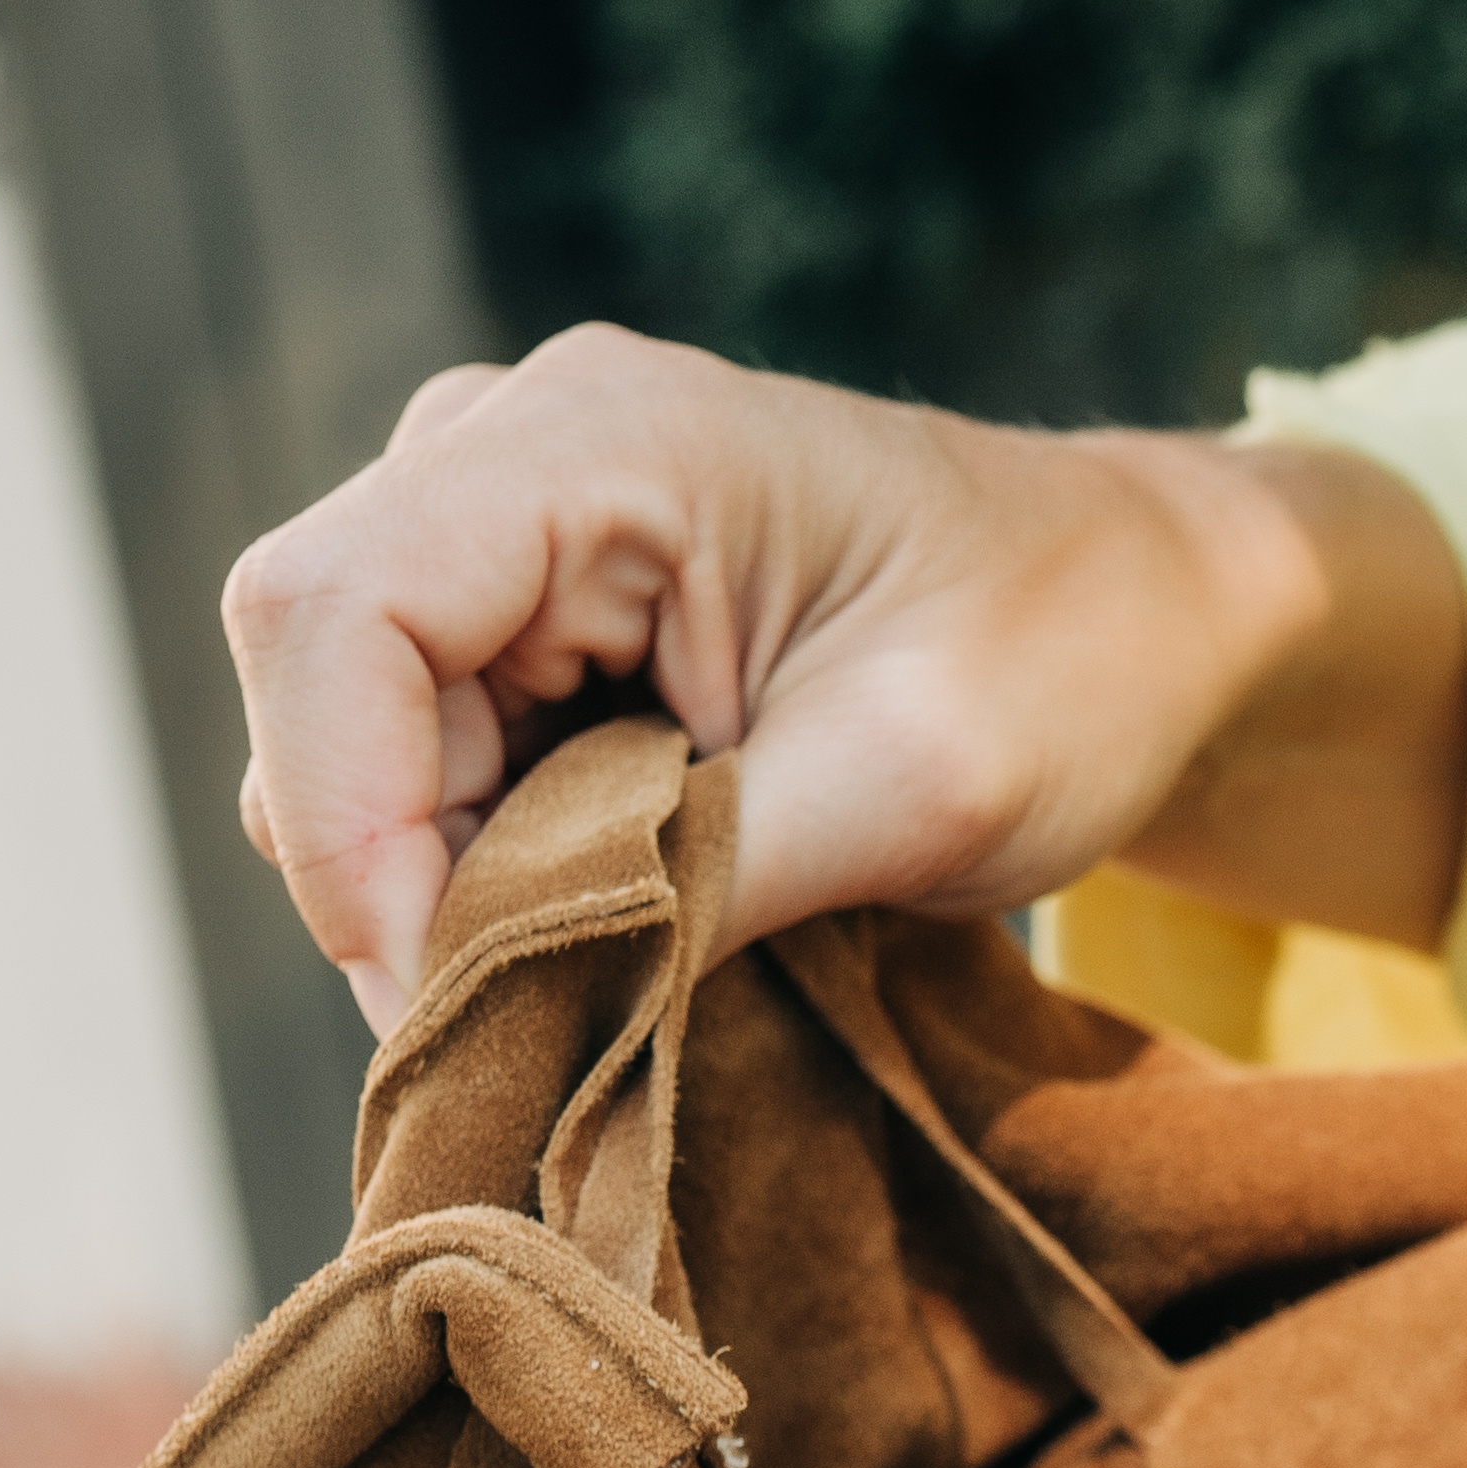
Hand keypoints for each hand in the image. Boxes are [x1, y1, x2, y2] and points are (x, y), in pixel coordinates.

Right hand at [218, 327, 1466, 1030]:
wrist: (1152, 612)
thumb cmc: (1069, 656)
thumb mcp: (913, 783)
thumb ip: (693, 882)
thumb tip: (503, 1008)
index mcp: (600, 436)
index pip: (336, 614)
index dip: (348, 824)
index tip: (439, 995)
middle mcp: (511, 447)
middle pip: (315, 687)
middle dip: (389, 877)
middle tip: (526, 1030)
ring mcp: (509, 524)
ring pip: (353, 741)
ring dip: (442, 885)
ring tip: (607, 974)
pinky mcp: (532, 612)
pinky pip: (426, 760)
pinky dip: (485, 868)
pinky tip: (609, 923)